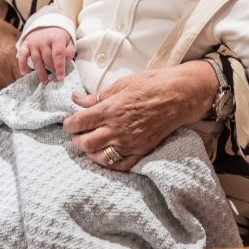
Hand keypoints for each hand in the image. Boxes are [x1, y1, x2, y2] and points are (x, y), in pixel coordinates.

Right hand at [17, 27, 74, 83]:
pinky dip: (22, 64)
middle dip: (51, 68)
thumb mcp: (69, 40)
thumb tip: (66, 62)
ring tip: (45, 81)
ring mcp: (33, 42)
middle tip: (54, 76)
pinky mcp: (26, 44)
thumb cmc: (59, 36)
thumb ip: (69, 51)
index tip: (60, 78)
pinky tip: (24, 73)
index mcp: (56, 38)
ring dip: (40, 72)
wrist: (47, 23)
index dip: (59, 67)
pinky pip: (22, 55)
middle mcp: (43, 40)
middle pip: (47, 59)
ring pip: (36, 60)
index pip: (58, 55)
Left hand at [63, 60, 215, 171]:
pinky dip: (108, 163)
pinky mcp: (141, 150)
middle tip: (78, 134)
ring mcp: (130, 142)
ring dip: (90, 152)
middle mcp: (118, 128)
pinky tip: (105, 155)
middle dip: (77, 139)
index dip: (69, 125)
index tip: (69, 123)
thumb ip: (97, 96)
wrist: (180, 96)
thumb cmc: (152, 85)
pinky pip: (119, 165)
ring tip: (90, 145)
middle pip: (85, 143)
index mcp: (111, 109)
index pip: (79, 122)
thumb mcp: (122, 84)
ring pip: (99, 157)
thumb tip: (77, 99)